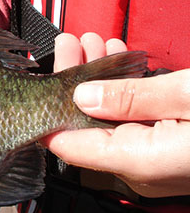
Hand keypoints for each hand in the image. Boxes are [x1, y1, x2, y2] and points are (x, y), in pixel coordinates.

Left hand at [45, 33, 189, 197]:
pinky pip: (138, 123)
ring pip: (115, 119)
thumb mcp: (187, 95)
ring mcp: (158, 163)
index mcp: (140, 160)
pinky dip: (128, 92)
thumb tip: (82, 96)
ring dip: (103, 79)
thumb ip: (131, 97)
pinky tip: (123, 62)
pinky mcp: (172, 152)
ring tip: (93, 43)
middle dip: (78, 80)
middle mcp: (144, 169)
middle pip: (90, 124)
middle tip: (70, 45)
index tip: (38, 79)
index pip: (68, 144)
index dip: (46, 112)